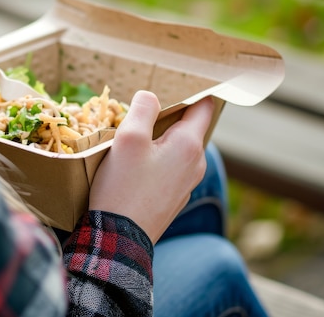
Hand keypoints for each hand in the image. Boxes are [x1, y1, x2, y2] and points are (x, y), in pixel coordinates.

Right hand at [89, 92, 214, 243]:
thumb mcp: (128, 139)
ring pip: (178, 150)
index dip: (194, 92)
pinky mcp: (174, 199)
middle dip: (168, 119)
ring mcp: (187, 184)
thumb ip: (143, 109)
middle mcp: (195, 164)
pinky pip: (170, 170)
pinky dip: (157, 162)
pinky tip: (134, 170)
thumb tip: (151, 97)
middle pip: (189, 128)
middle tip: (141, 116)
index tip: (179, 83)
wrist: (119, 239)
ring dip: (160, 142)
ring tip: (133, 144)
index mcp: (189, 145)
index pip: (204, 107)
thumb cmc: (123, 186)